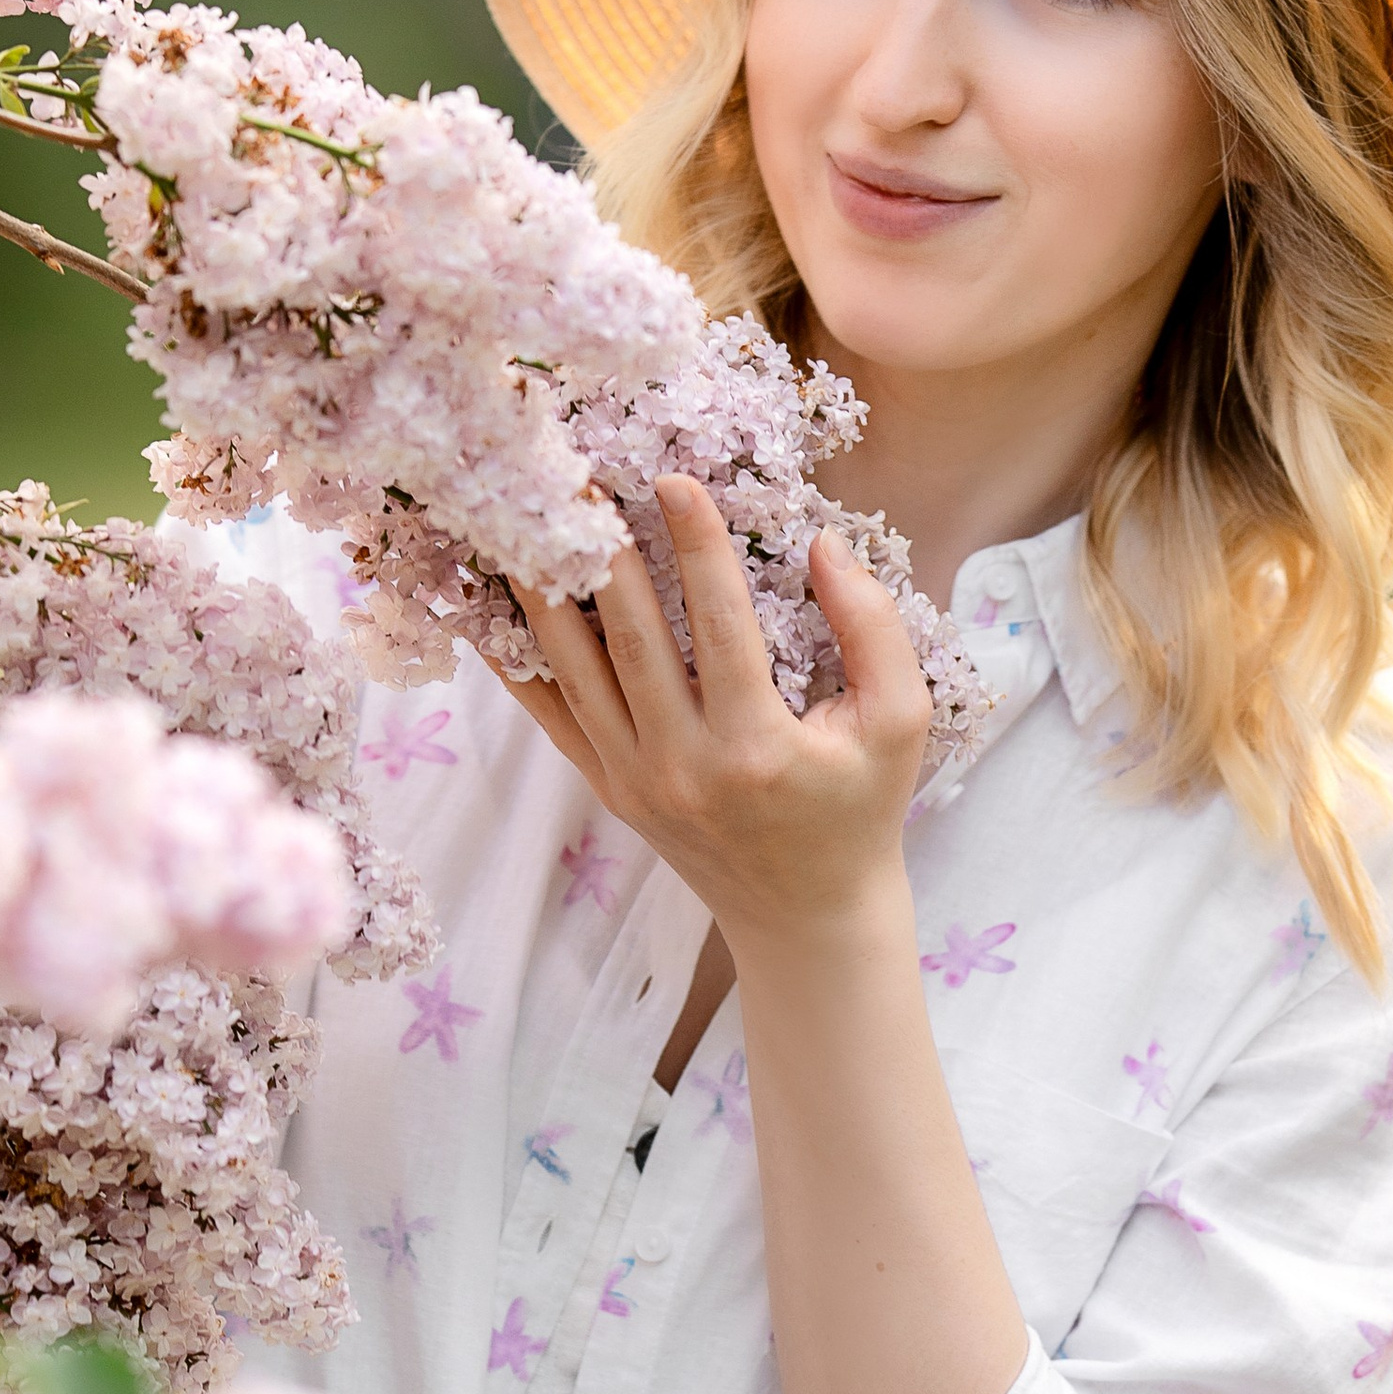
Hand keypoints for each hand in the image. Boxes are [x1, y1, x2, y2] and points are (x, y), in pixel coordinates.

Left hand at [507, 477, 932, 952]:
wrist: (807, 916)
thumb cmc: (859, 810)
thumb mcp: (899, 722)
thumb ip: (873, 628)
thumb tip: (822, 543)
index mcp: (757, 746)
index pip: (719, 622)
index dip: (696, 543)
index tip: (673, 477)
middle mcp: (683, 765)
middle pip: (629, 638)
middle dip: (606, 551)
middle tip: (582, 477)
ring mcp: (635, 780)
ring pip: (574, 671)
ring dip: (549, 591)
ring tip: (531, 520)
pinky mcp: (609, 788)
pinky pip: (551, 714)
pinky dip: (518, 659)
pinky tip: (493, 604)